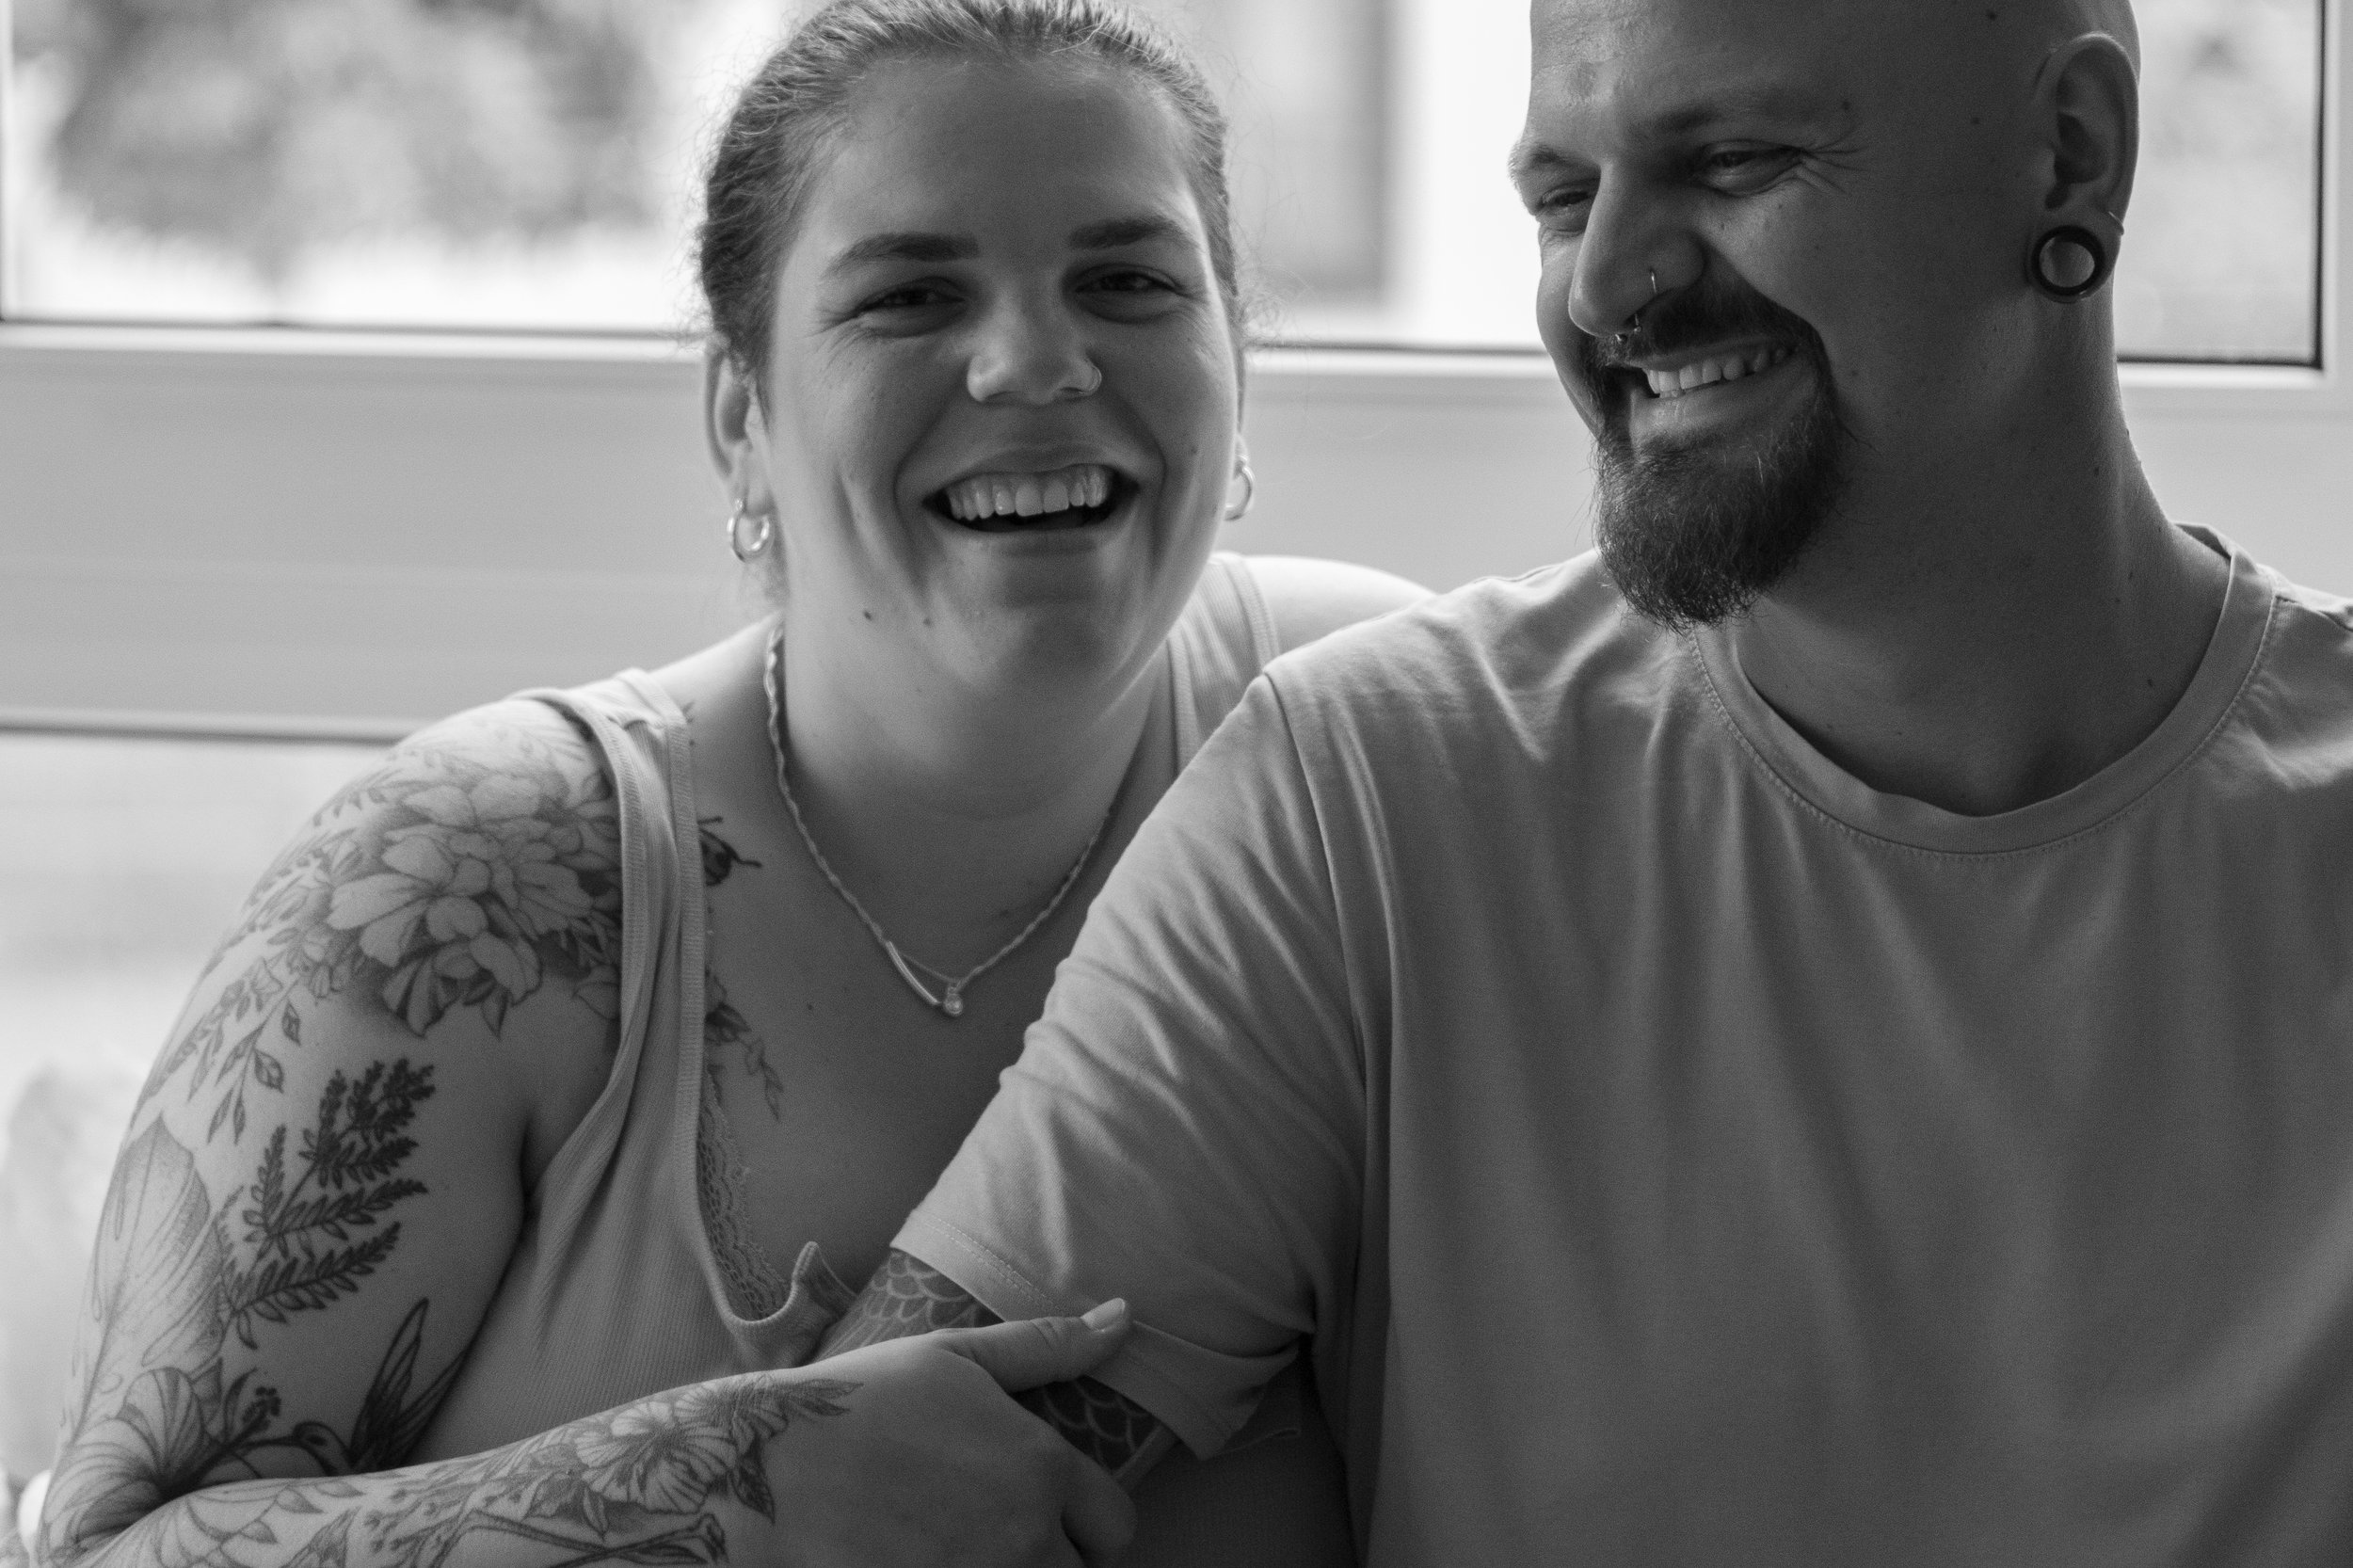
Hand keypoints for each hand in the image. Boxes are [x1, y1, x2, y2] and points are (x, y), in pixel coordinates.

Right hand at [767, 1300, 1138, 1566]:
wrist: (763, 1469)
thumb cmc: (857, 1403)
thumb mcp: (954, 1356)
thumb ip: (1046, 1346)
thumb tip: (1124, 1317)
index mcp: (1041, 1468)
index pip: (1116, 1523)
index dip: (1088, 1519)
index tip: (1048, 1508)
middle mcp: (1024, 1537)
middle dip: (1053, 1557)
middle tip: (997, 1530)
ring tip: (965, 1547)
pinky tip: (928, 1560)